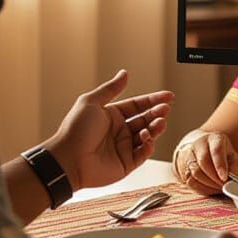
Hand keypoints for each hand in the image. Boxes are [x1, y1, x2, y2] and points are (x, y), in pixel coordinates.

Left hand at [48, 70, 172, 190]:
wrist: (68, 159)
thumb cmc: (75, 130)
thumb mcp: (92, 102)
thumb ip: (111, 89)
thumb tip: (124, 73)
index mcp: (111, 116)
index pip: (137, 105)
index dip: (153, 100)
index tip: (168, 96)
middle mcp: (119, 131)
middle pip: (145, 120)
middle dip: (157, 114)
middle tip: (165, 109)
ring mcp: (123, 148)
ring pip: (147, 136)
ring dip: (155, 129)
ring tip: (159, 122)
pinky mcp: (125, 164)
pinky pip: (142, 154)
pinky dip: (148, 146)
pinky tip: (147, 139)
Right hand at [173, 131, 237, 193]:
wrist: (201, 148)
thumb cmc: (221, 154)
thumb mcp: (232, 155)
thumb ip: (234, 166)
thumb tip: (229, 177)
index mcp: (214, 139)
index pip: (216, 150)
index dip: (220, 165)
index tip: (225, 178)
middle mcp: (198, 144)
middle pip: (203, 162)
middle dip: (214, 178)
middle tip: (223, 185)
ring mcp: (188, 155)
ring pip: (195, 173)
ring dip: (208, 185)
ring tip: (218, 187)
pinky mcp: (183, 168)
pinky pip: (190, 181)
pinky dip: (201, 188)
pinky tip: (210, 189)